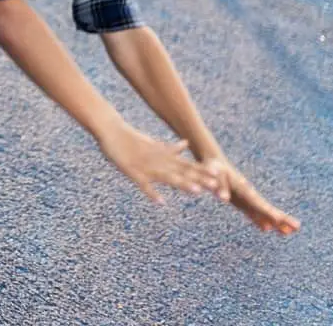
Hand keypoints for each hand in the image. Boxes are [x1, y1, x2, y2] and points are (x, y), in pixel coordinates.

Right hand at [97, 121, 222, 204]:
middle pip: (182, 171)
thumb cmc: (131, 138)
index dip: (203, 172)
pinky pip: (144, 184)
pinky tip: (161, 202)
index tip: (221, 179)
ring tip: (196, 191)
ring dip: (182, 183)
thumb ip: (171, 148)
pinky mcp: (132, 171)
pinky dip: (152, 193)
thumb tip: (186, 144)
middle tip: (217, 187)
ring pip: (167, 176)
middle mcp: (159, 161)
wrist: (111, 129)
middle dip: (199, 179)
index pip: (188, 165)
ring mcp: (146, 166)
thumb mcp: (154, 144)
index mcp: (164, 156)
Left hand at [202, 156, 300, 235]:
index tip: (278, 220)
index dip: (268, 213)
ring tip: (289, 232)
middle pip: (267, 209)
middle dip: (281, 218)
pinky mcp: (240, 201)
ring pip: (263, 213)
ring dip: (275, 222)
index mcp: (243, 190)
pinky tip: (267, 229)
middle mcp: (248, 195)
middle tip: (297, 227)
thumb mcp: (216, 175)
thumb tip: (224, 199)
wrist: (214, 162)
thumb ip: (221, 187)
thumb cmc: (214, 168)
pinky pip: (252, 213)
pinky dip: (260, 221)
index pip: (258, 204)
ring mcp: (246, 199)